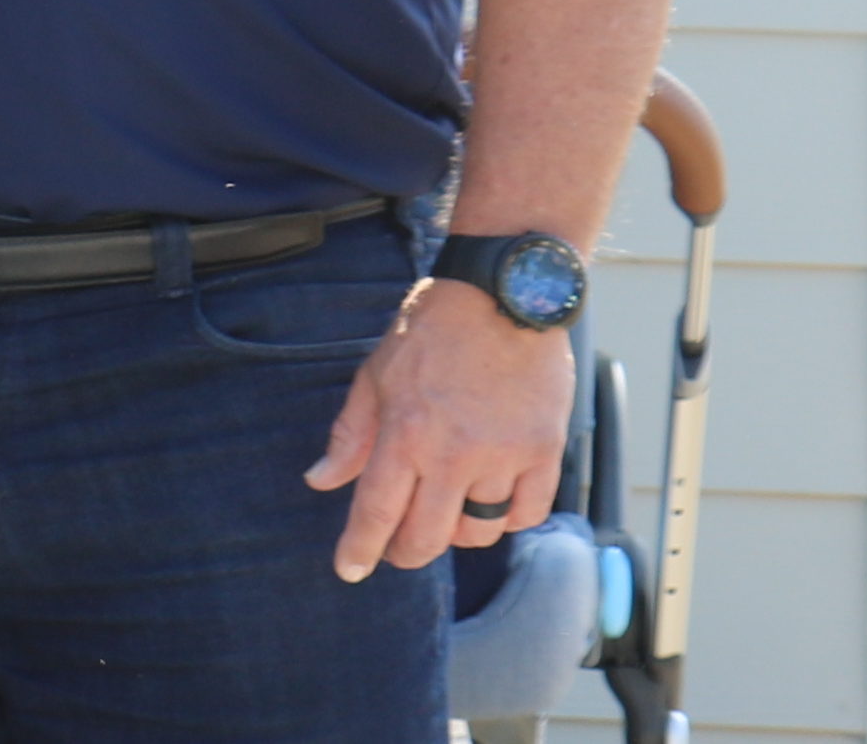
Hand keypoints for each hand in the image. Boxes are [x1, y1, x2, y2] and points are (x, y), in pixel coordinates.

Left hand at [308, 277, 567, 580]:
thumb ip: (350, 434)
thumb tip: (321, 481)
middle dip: (406, 552)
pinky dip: (507, 519)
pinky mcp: (545, 452)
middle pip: (428, 536)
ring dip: (456, 532)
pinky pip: (526, 514)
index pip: (377, 512)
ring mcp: (505, 456)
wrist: (503, 296)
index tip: (350, 571)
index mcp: (406, 433)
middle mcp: (455, 454)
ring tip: (445, 513)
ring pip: (478, 531)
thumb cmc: (431, 330)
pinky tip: (491, 502)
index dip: (360, 549)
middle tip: (397, 548)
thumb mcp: (375, 375)